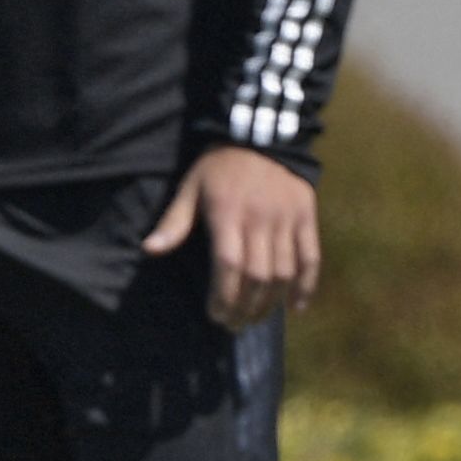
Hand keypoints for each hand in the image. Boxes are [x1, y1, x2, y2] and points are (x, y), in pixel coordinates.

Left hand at [144, 147, 320, 332]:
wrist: (263, 136)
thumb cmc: (219, 167)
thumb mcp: (190, 187)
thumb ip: (174, 221)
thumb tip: (150, 250)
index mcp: (228, 213)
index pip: (229, 264)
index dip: (224, 296)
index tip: (215, 315)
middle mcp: (261, 218)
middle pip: (258, 275)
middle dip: (245, 307)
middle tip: (233, 324)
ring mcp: (287, 218)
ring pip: (284, 271)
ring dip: (271, 302)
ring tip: (255, 318)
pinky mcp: (306, 216)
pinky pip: (311, 256)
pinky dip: (306, 285)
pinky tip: (296, 308)